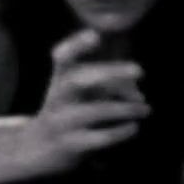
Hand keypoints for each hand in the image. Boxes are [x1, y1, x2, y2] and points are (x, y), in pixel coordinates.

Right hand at [16, 29, 150, 174]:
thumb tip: (139, 96)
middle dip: (111, 73)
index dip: (76, 45)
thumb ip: (109, 87)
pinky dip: (121, 131)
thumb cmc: (70, 112)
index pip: (62, 57)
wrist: (38, 147)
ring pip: (96, 111)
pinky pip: (100, 137)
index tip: (95, 36)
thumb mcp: (80, 93)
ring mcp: (62, 121)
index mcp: (60, 78)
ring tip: (146, 108)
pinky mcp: (71, 145)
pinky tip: (134, 127)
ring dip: (126, 108)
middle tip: (140, 70)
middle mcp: (58, 97)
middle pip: (79, 80)